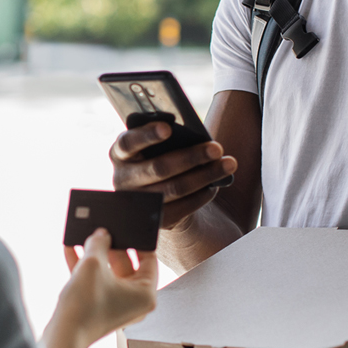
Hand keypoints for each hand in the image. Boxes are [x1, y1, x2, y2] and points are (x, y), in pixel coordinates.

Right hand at [58, 228, 156, 345]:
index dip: (137, 240)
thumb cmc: (85, 304)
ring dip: (95, 254)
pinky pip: (96, 282)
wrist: (63, 336)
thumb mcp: (93, 263)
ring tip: (84, 235)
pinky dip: (85, 267)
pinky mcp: (99, 308)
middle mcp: (135, 302)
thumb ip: (100, 242)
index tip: (127, 226)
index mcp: (146, 294)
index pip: (149, 258)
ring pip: (108, 272)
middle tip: (102, 228)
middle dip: (111, 246)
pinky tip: (72, 248)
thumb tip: (102, 234)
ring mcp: (117, 306)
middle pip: (126, 264)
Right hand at [109, 121, 236, 229]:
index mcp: (119, 153)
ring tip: (228, 164)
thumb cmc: (156, 156)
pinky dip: (202, 195)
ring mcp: (137, 202)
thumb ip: (163, 137)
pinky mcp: (154, 220)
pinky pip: (182, 208)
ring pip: (175, 188)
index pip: (128, 143)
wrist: (151, 194)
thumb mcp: (151, 146)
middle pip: (159, 167)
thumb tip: (194, 135)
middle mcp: (122, 178)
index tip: (168, 128)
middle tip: (216, 148)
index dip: (146, 136)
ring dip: (205, 176)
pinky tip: (216, 185)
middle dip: (191, 157)